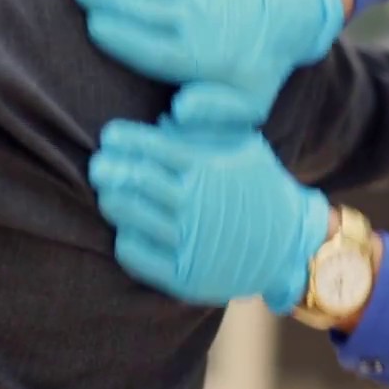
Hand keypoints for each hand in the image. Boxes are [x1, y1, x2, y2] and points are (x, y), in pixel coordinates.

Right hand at [72, 0, 345, 118]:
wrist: (290, 7)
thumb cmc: (255, 60)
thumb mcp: (250, 103)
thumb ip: (214, 114)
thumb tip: (178, 113)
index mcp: (199, 57)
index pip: (142, 46)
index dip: (113, 34)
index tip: (93, 25)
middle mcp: (196, 15)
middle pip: (134, 6)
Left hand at [88, 89, 330, 312]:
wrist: (289, 245)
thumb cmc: (261, 187)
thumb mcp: (248, 144)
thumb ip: (215, 120)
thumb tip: (171, 110)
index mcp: (209, 170)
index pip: (153, 148)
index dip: (125, 139)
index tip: (110, 135)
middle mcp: (197, 206)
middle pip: (136, 181)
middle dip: (110, 168)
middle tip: (99, 165)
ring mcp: (191, 243)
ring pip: (131, 217)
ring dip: (112, 201)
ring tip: (109, 193)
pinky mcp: (185, 277)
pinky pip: (136, 255)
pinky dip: (125, 239)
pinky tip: (126, 229)